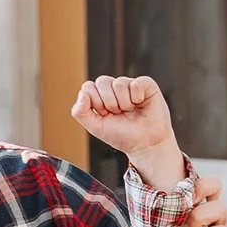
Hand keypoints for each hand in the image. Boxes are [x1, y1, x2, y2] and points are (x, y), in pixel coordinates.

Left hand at [73, 73, 184, 189]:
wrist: (146, 145)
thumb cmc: (122, 136)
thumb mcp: (96, 127)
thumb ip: (81, 113)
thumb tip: (82, 94)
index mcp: (100, 96)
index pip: (88, 87)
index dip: (95, 102)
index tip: (105, 115)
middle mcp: (114, 88)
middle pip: (102, 81)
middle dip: (109, 103)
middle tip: (118, 113)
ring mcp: (129, 85)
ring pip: (119, 83)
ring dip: (124, 103)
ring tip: (130, 111)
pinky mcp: (146, 84)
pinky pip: (135, 83)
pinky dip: (137, 98)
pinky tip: (140, 104)